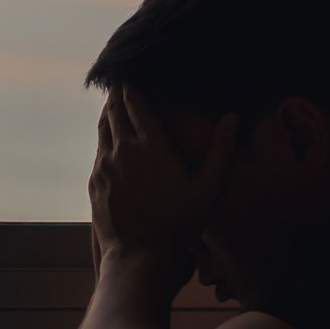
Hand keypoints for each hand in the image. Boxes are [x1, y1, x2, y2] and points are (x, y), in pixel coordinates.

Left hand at [89, 88, 237, 291]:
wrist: (138, 256)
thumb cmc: (178, 224)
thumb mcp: (208, 188)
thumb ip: (221, 149)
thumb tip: (234, 116)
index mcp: (152, 145)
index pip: (136, 102)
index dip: (133, 84)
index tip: (134, 71)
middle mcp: (124, 149)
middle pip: (116, 109)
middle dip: (119, 92)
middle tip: (122, 79)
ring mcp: (105, 164)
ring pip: (103, 126)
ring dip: (110, 111)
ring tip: (115, 101)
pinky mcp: (95, 180)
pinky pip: (99, 149)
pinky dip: (105, 135)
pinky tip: (110, 138)